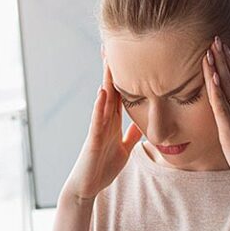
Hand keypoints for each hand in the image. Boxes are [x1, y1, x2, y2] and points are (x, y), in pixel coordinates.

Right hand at [61, 62, 141, 202]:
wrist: (87, 187)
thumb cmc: (102, 168)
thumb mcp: (123, 149)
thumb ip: (130, 136)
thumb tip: (142, 124)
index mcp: (113, 122)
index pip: (121, 93)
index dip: (126, 75)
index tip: (130, 54)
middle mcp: (103, 121)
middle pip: (110, 89)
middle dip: (113, 68)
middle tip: (114, 43)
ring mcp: (96, 129)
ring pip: (102, 100)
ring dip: (105, 80)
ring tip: (108, 59)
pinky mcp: (92, 141)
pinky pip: (96, 121)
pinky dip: (99, 106)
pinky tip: (102, 93)